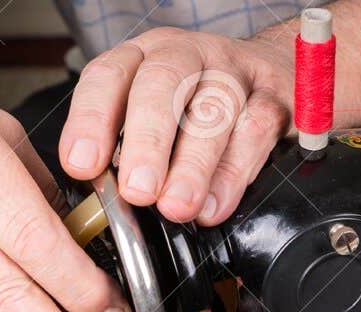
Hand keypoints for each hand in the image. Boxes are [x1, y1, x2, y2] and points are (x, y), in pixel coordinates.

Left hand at [58, 27, 293, 225]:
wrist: (278, 75)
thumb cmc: (201, 106)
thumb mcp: (155, 116)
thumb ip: (128, 152)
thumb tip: (105, 202)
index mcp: (144, 57)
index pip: (109, 76)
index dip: (91, 120)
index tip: (82, 165)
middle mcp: (187, 56)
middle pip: (163, 84)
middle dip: (147, 142)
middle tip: (138, 190)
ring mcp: (234, 72)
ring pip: (214, 109)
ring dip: (193, 165)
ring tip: (177, 207)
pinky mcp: (275, 96)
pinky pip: (257, 129)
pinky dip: (235, 173)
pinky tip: (216, 204)